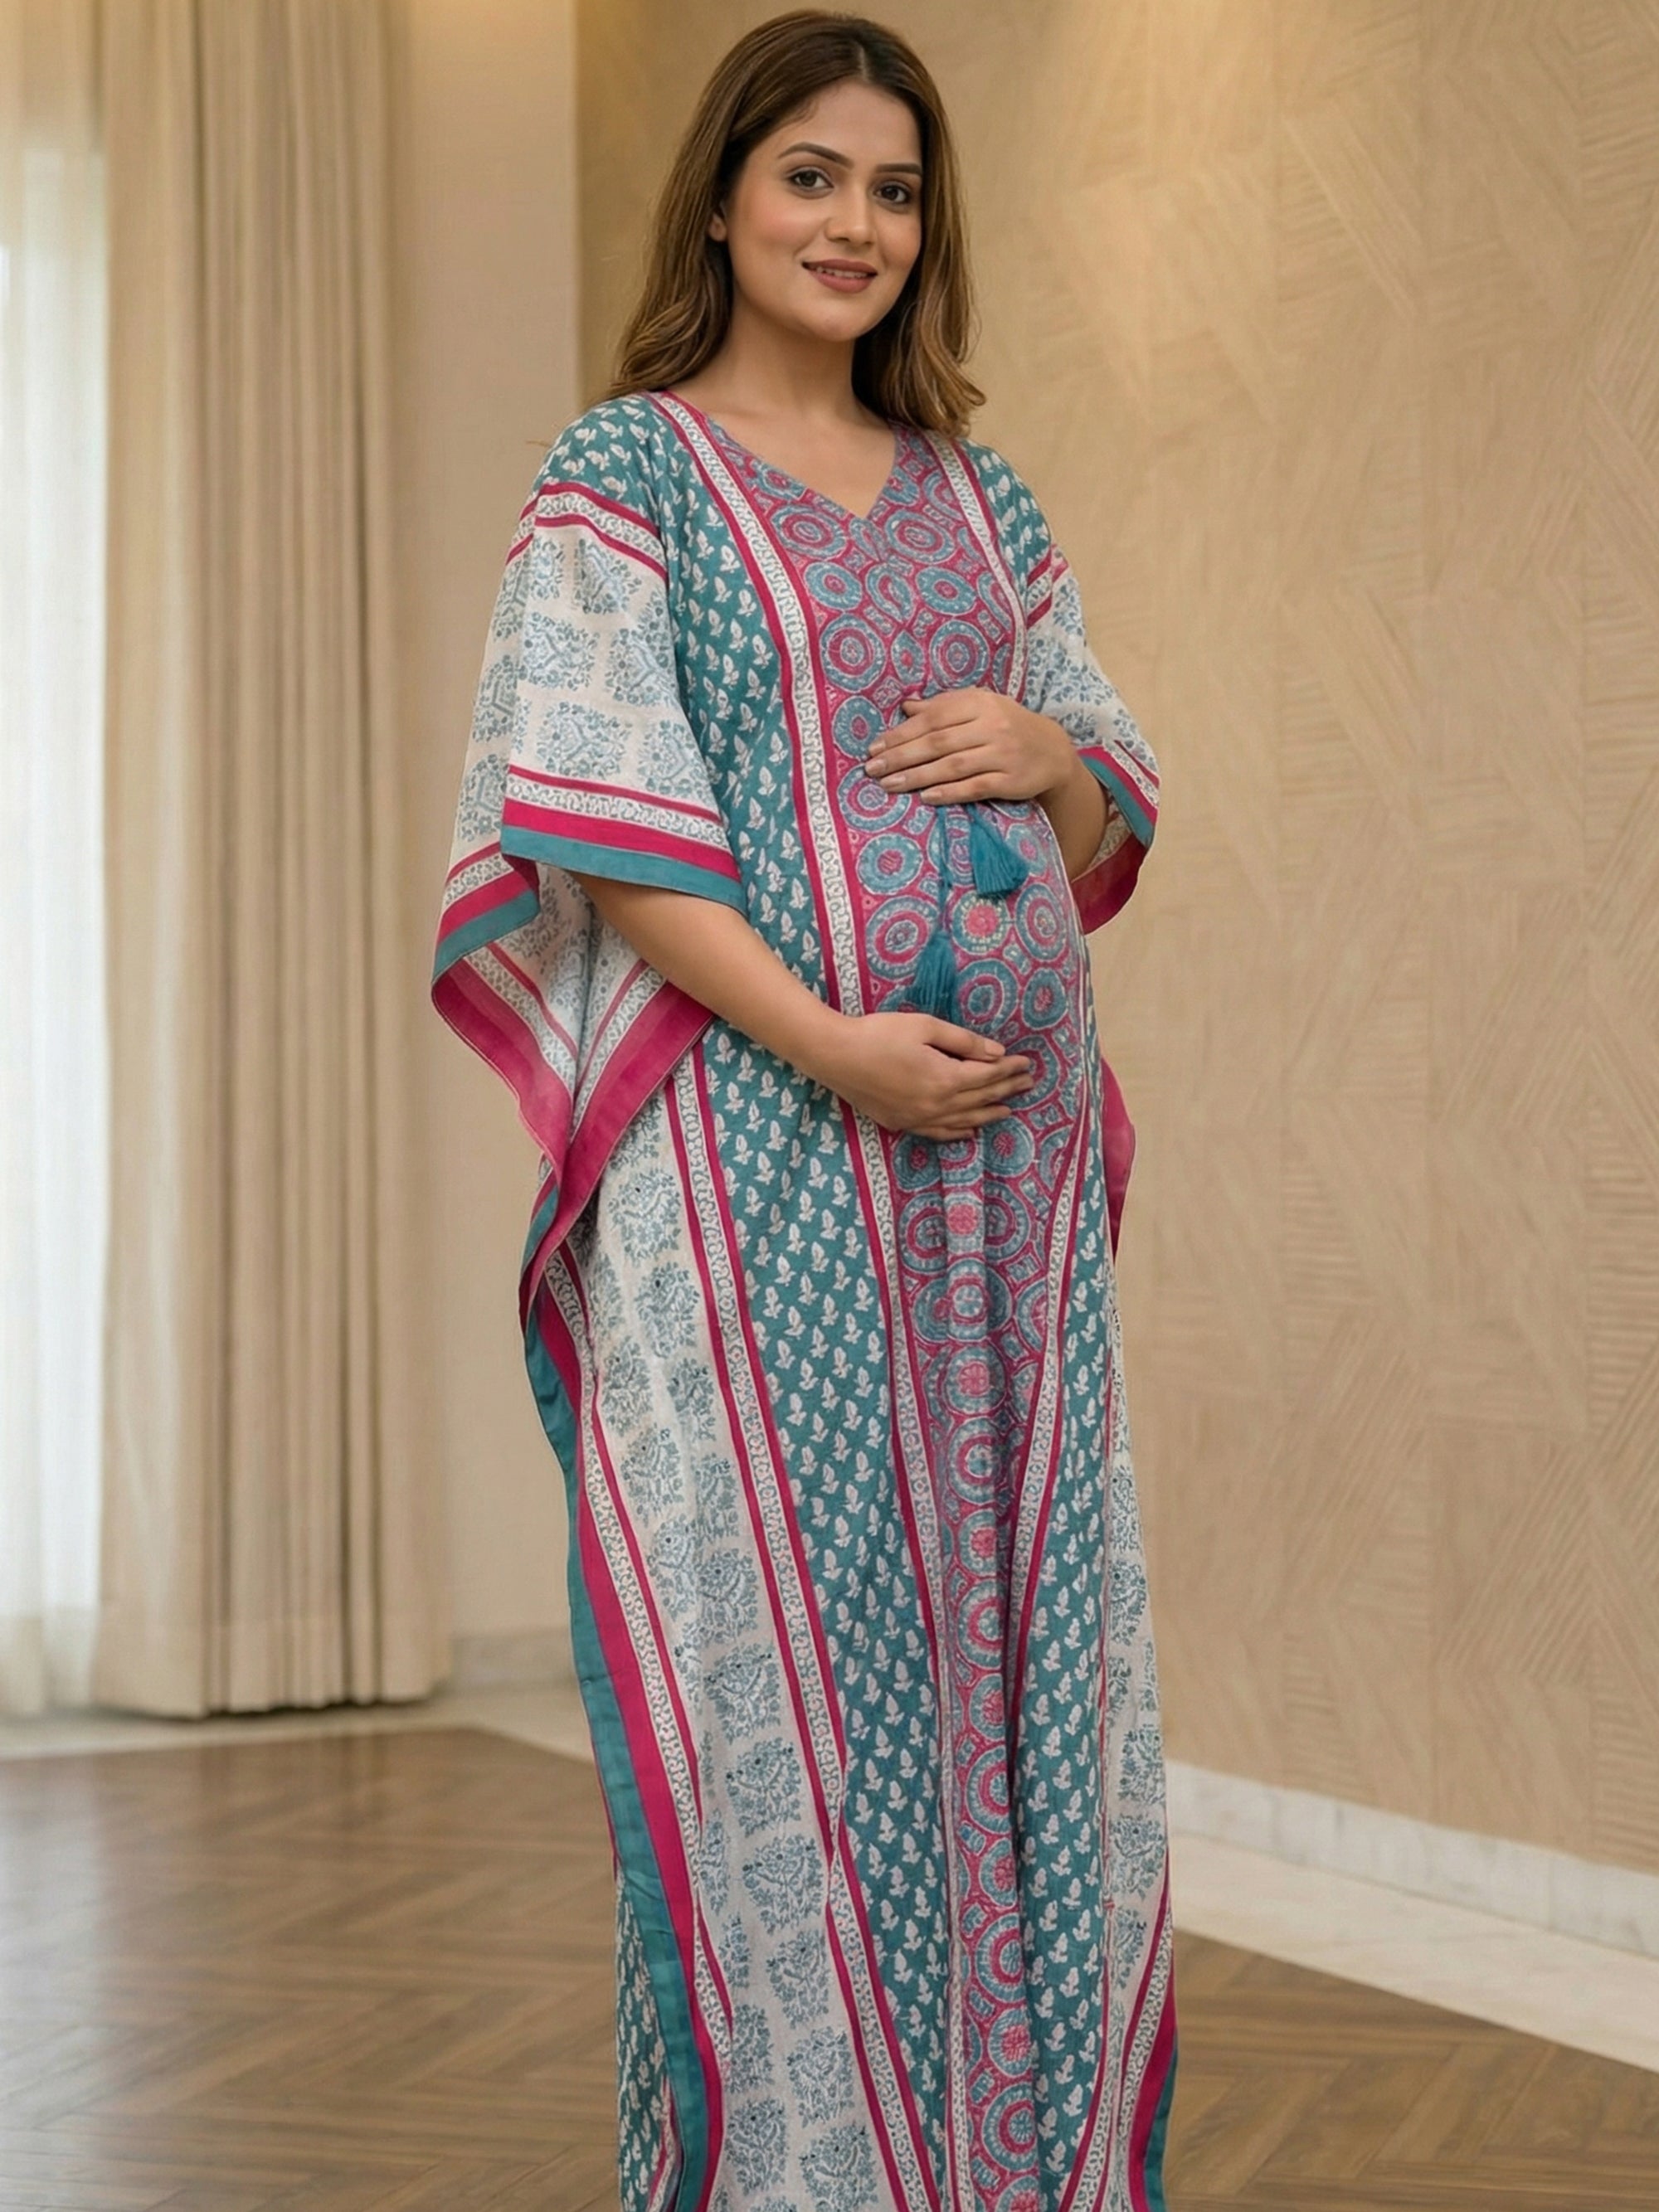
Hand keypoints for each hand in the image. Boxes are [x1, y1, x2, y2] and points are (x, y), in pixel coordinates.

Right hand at [808, 1010, 1033, 1139]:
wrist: (836, 1056)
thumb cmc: (879, 1034)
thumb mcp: (924, 1027)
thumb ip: (963, 1042)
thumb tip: (996, 1053)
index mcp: (945, 1078)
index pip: (987, 1076)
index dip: (1009, 1070)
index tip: (1026, 1064)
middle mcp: (937, 1104)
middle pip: (980, 1099)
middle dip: (1007, 1090)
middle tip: (1028, 1084)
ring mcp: (919, 1118)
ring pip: (964, 1120)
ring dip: (989, 1114)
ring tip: (1008, 1110)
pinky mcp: (902, 1123)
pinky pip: (939, 1133)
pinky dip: (959, 1132)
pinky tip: (971, 1130)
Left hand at [865, 690, 1074, 804]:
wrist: (1053, 751)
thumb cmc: (1008, 725)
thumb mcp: (980, 707)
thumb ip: (944, 706)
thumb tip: (907, 707)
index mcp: (980, 703)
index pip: (933, 718)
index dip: (901, 733)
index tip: (874, 747)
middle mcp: (991, 726)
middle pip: (938, 742)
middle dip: (902, 756)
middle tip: (872, 769)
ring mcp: (1002, 754)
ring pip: (953, 766)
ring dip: (918, 776)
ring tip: (889, 785)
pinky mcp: (1010, 780)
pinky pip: (974, 787)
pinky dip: (949, 793)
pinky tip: (926, 797)